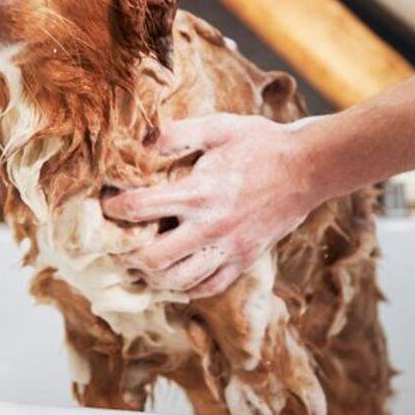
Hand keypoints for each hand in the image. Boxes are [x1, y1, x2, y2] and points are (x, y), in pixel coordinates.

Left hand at [102, 113, 325, 297]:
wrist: (308, 168)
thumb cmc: (260, 143)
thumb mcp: (218, 127)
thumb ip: (177, 134)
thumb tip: (141, 142)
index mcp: (200, 191)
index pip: (141, 207)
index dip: (115, 207)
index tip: (106, 202)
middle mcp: (211, 227)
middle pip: (154, 259)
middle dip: (127, 253)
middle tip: (117, 243)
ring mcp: (229, 249)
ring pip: (178, 281)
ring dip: (152, 276)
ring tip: (140, 262)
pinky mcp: (244, 260)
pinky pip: (208, 287)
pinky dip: (185, 287)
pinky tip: (174, 274)